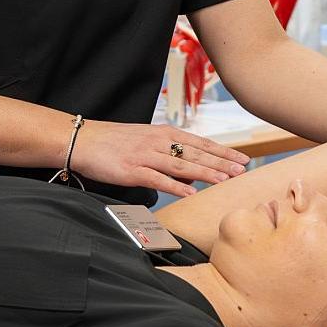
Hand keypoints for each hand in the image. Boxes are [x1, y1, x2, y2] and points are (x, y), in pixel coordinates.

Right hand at [73, 120, 248, 199]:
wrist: (83, 139)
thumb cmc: (113, 141)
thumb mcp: (144, 138)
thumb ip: (166, 148)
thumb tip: (188, 163)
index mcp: (163, 133)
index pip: (200, 143)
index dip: (222, 152)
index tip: (242, 159)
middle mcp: (158, 142)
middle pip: (196, 153)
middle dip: (221, 162)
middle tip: (243, 170)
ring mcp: (145, 156)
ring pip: (181, 165)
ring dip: (205, 173)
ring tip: (225, 181)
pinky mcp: (131, 170)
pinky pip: (157, 179)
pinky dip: (175, 186)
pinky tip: (190, 192)